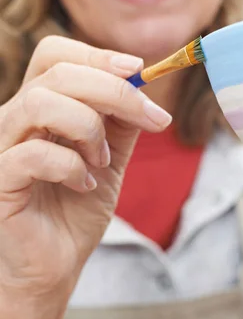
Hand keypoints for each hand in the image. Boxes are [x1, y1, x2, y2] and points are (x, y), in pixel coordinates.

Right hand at [0, 36, 171, 318]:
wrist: (55, 265)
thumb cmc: (75, 210)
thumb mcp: (109, 159)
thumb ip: (120, 124)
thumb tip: (143, 87)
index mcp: (39, 107)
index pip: (54, 54)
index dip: (96, 54)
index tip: (139, 69)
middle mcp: (15, 119)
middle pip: (57, 73)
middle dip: (114, 90)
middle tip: (151, 119)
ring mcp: (3, 148)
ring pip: (42, 104)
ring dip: (88, 128)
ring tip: (102, 160)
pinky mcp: (1, 181)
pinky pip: (35, 155)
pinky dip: (72, 167)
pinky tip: (85, 185)